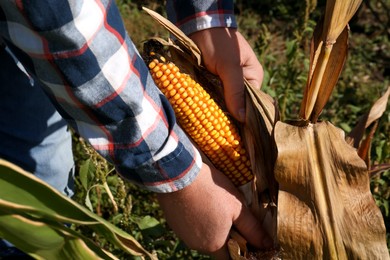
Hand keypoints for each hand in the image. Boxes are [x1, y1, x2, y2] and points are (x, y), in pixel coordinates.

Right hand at [156, 163, 271, 258]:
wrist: (180, 175)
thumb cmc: (213, 191)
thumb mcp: (238, 208)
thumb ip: (253, 229)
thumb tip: (267, 245)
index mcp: (214, 245)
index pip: (231, 256)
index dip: (240, 245)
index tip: (243, 231)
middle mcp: (197, 245)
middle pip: (215, 244)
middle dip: (224, 231)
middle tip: (228, 211)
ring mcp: (182, 234)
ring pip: (202, 233)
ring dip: (209, 223)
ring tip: (213, 202)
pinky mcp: (173, 223)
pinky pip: (189, 225)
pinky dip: (196, 217)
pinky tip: (199, 200)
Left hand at [189, 28, 262, 121]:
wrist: (199, 27)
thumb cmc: (219, 43)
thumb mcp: (229, 67)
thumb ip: (235, 91)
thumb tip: (243, 118)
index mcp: (253, 77)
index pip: (251, 104)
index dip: (242, 116)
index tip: (232, 129)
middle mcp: (242, 82)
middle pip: (236, 105)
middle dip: (227, 114)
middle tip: (217, 130)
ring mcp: (226, 82)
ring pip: (223, 102)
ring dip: (215, 109)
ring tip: (208, 124)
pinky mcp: (213, 82)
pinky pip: (212, 97)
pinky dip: (207, 103)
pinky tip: (201, 113)